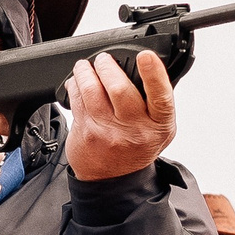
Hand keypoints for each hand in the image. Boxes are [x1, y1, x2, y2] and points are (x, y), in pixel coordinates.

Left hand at [63, 49, 175, 181]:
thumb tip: (151, 66)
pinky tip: (77, 83)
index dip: (154, 74)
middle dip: (108, 66)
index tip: (146, 56)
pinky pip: (76, 99)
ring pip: (92, 90)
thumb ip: (158, 102)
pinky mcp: (86, 131)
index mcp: (158, 124)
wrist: (113, 179)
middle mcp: (134, 128)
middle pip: (120, 89)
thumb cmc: (136, 147)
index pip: (160, 97)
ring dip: (85, 71)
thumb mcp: (158, 129)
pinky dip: (74, 85)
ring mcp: (108, 131)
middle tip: (104, 60)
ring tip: (85, 67)